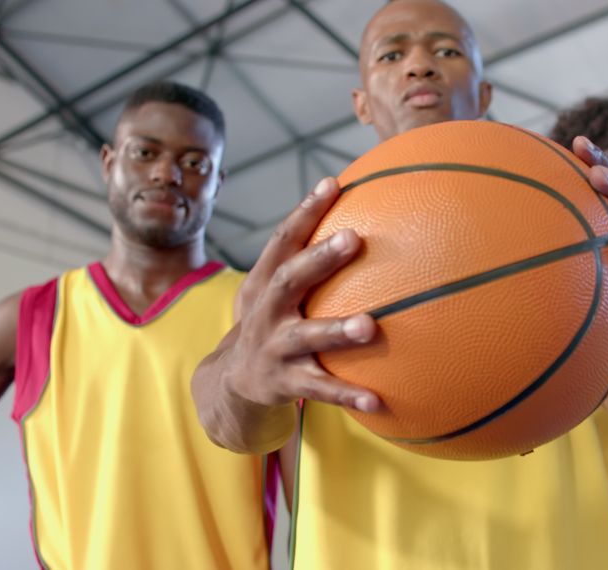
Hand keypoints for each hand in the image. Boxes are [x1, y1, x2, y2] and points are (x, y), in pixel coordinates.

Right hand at [224, 177, 380, 410]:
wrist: (229, 383)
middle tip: (353, 238)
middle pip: (290, 279)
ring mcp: (273, 347)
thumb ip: (309, 261)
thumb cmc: (273, 323)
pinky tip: (378, 399)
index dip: (305, 211)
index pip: (283, 239)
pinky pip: (319, 389)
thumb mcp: (277, 291)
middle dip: (319, 258)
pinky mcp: (283, 384)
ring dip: (337, 330)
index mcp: (266, 283)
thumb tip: (366, 216)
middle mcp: (266, 311)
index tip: (333, 184)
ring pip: (306, 337)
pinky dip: (346, 394)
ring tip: (370, 326)